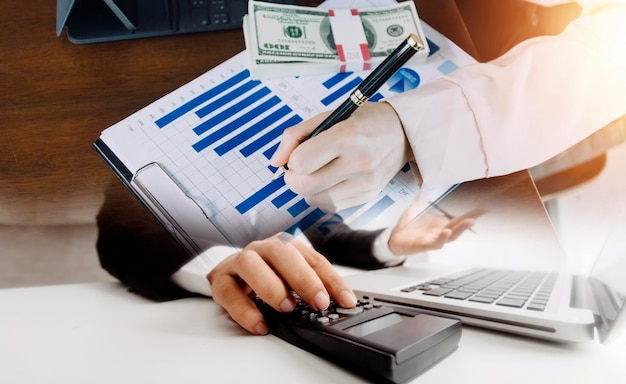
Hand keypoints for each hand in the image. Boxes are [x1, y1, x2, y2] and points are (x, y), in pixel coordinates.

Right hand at [208, 233, 356, 334]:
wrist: (228, 273)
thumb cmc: (266, 275)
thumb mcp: (292, 278)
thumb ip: (313, 288)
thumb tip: (340, 305)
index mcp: (286, 246)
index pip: (313, 259)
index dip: (332, 280)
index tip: (346, 300)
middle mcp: (263, 248)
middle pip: (283, 253)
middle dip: (304, 278)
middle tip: (319, 302)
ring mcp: (239, 261)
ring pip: (251, 264)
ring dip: (271, 286)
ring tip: (287, 308)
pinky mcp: (220, 280)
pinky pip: (228, 292)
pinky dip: (245, 310)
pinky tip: (260, 324)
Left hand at [270, 102, 411, 210]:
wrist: (403, 132)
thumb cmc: (362, 121)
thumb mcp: (329, 115)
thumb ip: (296, 136)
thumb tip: (275, 162)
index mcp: (346, 136)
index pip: (302, 162)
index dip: (292, 161)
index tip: (297, 155)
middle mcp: (358, 162)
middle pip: (305, 186)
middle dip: (293, 178)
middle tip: (299, 168)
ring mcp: (365, 183)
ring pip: (315, 200)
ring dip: (308, 189)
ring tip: (318, 172)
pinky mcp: (368, 196)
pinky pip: (331, 206)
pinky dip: (323, 196)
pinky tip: (331, 180)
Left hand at [388, 196, 486, 254]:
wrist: (395, 238)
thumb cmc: (408, 225)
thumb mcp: (416, 207)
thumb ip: (423, 196)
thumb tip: (427, 182)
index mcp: (441, 224)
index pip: (459, 219)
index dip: (471, 214)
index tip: (484, 209)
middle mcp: (440, 232)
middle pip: (458, 228)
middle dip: (469, 221)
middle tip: (479, 214)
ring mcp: (433, 240)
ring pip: (450, 237)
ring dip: (459, 230)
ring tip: (468, 222)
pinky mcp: (423, 246)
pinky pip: (434, 244)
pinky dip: (441, 239)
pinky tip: (445, 232)